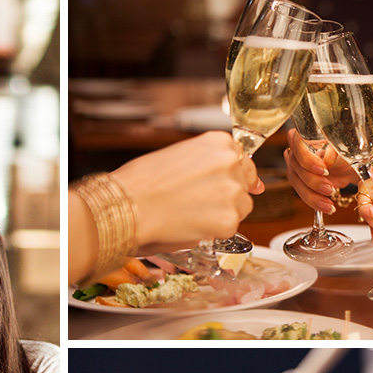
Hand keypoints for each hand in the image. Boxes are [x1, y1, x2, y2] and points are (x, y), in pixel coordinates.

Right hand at [113, 131, 265, 254]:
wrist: (128, 206)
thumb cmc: (142, 181)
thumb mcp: (180, 156)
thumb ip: (210, 164)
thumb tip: (242, 182)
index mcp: (219, 142)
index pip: (241, 160)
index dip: (232, 175)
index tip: (222, 185)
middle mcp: (231, 163)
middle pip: (243, 183)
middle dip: (226, 194)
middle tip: (196, 202)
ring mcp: (232, 192)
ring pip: (241, 207)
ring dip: (222, 212)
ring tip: (190, 213)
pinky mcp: (228, 220)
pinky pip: (230, 228)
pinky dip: (214, 230)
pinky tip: (190, 223)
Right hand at [283, 129, 357, 214]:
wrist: (351, 166)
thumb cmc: (349, 153)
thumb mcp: (347, 151)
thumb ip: (336, 153)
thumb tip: (327, 159)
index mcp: (306, 133)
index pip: (296, 141)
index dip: (307, 158)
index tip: (324, 169)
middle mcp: (296, 148)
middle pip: (296, 165)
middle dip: (313, 181)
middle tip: (330, 189)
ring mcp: (295, 165)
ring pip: (297, 182)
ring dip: (313, 195)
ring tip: (329, 204)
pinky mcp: (298, 180)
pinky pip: (302, 192)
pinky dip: (314, 201)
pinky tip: (326, 206)